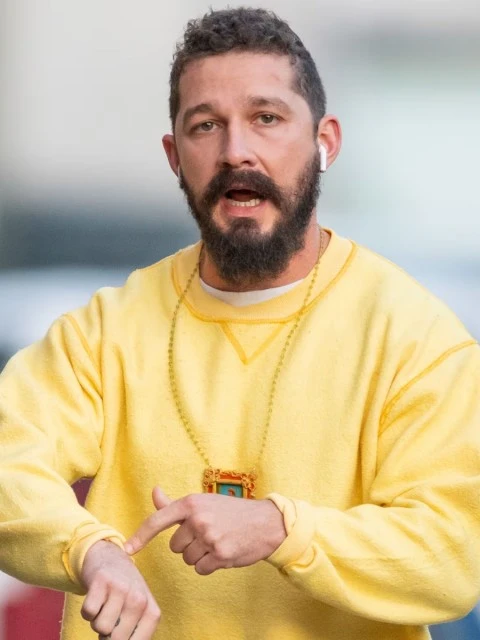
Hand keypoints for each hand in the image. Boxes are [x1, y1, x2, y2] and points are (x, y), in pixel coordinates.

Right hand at [80, 540, 160, 638]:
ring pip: (100, 627)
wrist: (110, 557)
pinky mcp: (102, 580)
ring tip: (105, 605)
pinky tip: (97, 597)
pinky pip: (88, 613)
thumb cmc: (125, 590)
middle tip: (112, 615)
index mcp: (151, 611)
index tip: (120, 631)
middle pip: (116, 639)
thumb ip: (134, 632)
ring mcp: (121, 588)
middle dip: (108, 634)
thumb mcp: (138, 611)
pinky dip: (88, 611)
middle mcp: (139, 599)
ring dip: (97, 621)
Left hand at [124, 487, 286, 575]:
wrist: (265, 522)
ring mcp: (209, 537)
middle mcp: (198, 519)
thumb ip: (175, 504)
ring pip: (188, 559)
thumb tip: (154, 493)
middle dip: (189, 543)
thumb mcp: (203, 502)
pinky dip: (209, 565)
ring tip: (217, 541)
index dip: (140, 536)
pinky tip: (223, 552)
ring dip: (200, 555)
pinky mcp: (220, 555)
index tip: (127, 550)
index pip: (158, 521)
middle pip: (175, 546)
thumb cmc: (230, 511)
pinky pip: (200, 569)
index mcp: (191, 503)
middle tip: (209, 533)